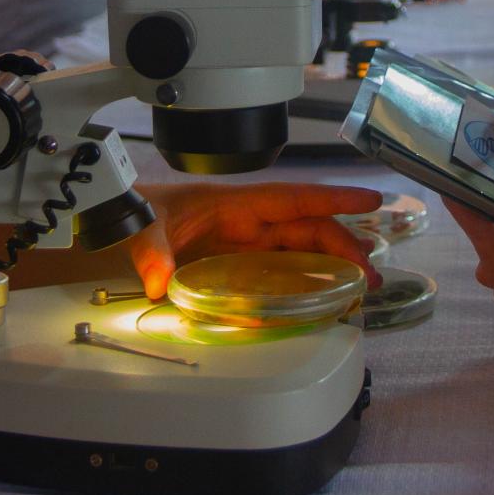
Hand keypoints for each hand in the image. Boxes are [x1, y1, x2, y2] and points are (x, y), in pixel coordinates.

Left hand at [129, 182, 382, 298]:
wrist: (123, 221)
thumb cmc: (140, 212)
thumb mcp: (144, 228)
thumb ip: (152, 252)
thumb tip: (159, 282)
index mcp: (235, 204)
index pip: (293, 199)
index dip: (333, 199)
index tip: (368, 199)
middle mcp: (248, 222)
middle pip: (307, 229)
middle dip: (344, 246)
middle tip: (370, 274)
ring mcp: (246, 243)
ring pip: (301, 249)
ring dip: (333, 265)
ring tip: (360, 288)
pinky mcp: (239, 263)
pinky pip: (283, 268)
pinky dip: (308, 279)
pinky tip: (325, 296)